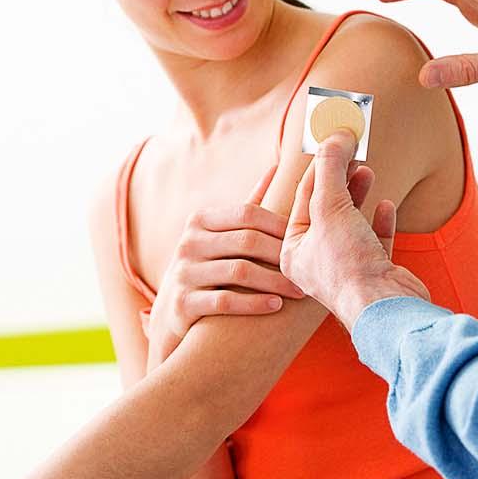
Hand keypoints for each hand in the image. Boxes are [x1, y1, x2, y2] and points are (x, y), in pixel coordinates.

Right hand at [144, 165, 303, 367]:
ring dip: (274, 281)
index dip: (279, 225)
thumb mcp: (219, 234)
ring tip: (299, 290)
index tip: (306, 237)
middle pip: (246, 241)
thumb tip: (277, 167)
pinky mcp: (183, 303)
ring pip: (239, 272)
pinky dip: (254, 303)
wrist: (170, 311)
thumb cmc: (208, 265)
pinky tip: (276, 306)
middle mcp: (189, 242)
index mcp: (201, 220)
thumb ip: (248, 206)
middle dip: (281, 254)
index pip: (247, 213)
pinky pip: (225, 301)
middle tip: (307, 266)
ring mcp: (184, 272)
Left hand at [279, 131, 429, 330]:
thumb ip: (331, 168)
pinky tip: (386, 205)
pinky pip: (374, 240)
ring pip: (351, 222)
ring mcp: (348, 268)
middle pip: (326, 208)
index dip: (319, 165)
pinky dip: (379, 220)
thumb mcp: (330, 207)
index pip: (303, 197)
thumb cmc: (347, 264)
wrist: (386, 309)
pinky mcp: (375, 273)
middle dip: (339, 178)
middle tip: (351, 150)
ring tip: (366, 169)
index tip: (333, 140)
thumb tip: (335, 135)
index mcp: (294, 251)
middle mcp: (317, 262)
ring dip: (358, 194)